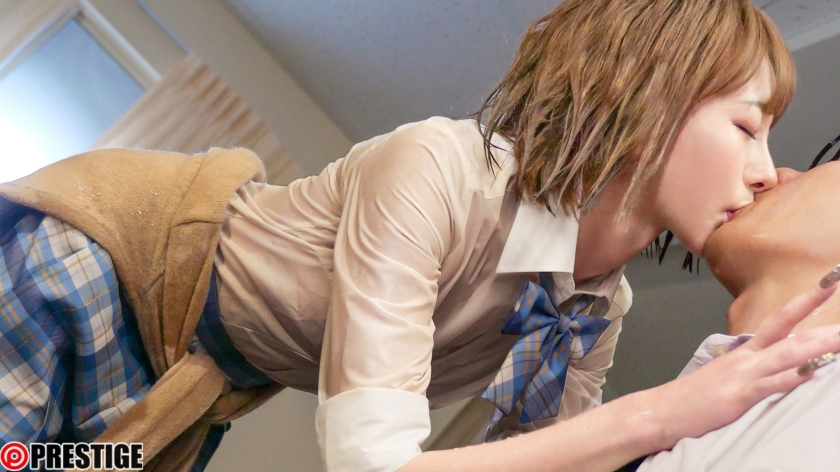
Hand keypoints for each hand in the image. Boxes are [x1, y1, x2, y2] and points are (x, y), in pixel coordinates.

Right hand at [648, 277, 839, 448]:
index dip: (805, 301)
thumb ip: (750, 368)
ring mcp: (743, 374)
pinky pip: (771, 384)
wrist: (662, 409)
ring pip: (787, 354)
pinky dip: (794, 377)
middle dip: (819, 316)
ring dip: (819, 345)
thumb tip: (774, 366)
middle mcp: (746, 357)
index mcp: (744, 352)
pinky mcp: (738, 396)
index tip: (829, 282)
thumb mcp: (725, 375)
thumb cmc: (693, 397)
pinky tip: (814, 371)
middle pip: (787, 329)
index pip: (780, 320)